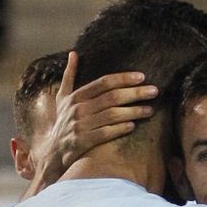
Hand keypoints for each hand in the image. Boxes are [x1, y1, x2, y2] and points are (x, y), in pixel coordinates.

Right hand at [27, 52, 157, 188]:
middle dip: (135, 93)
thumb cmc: (62, 122)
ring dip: (133, 111)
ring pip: (112, 115)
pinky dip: (120, 129)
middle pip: (112, 97)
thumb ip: (69, 75)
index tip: (142, 77)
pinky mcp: (83, 141)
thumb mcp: (62, 98)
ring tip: (149, 110)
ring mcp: (80, 125)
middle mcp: (78, 109)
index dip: (124, 78)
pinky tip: (133, 126)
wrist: (53, 152)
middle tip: (154, 91)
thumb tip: (74, 53)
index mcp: (76, 96)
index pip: (104, 83)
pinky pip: (105, 133)